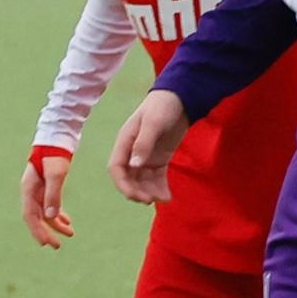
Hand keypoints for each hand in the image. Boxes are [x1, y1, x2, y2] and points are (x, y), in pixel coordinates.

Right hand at [20, 155, 74, 249]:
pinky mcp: (47, 185)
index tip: (46, 243)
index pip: (30, 216)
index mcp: (29, 188)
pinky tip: (67, 221)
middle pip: (36, 217)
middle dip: (46, 232)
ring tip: (70, 234)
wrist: (58, 136)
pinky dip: (58, 214)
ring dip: (56, 224)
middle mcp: (31, 191)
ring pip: (45, 212)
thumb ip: (53, 194)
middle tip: (57, 246)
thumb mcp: (56, 173)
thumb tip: (50, 217)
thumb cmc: (55, 153)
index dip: (37, 231)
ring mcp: (38, 188)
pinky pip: (50, 205)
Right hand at [108, 90, 188, 204]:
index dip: (123, 184)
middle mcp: (132, 151)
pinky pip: (156, 178)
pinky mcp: (159, 159)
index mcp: (125, 141)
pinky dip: (160, 188)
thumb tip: (133, 165)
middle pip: (128, 178)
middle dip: (137, 191)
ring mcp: (146, 156)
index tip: (136, 195)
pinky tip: (168, 196)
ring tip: (163, 198)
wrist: (180, 97)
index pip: (116, 168)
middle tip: (151, 199)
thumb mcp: (153, 122)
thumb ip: (143, 143)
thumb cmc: (163, 105)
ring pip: (142, 181)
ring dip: (149, 192)